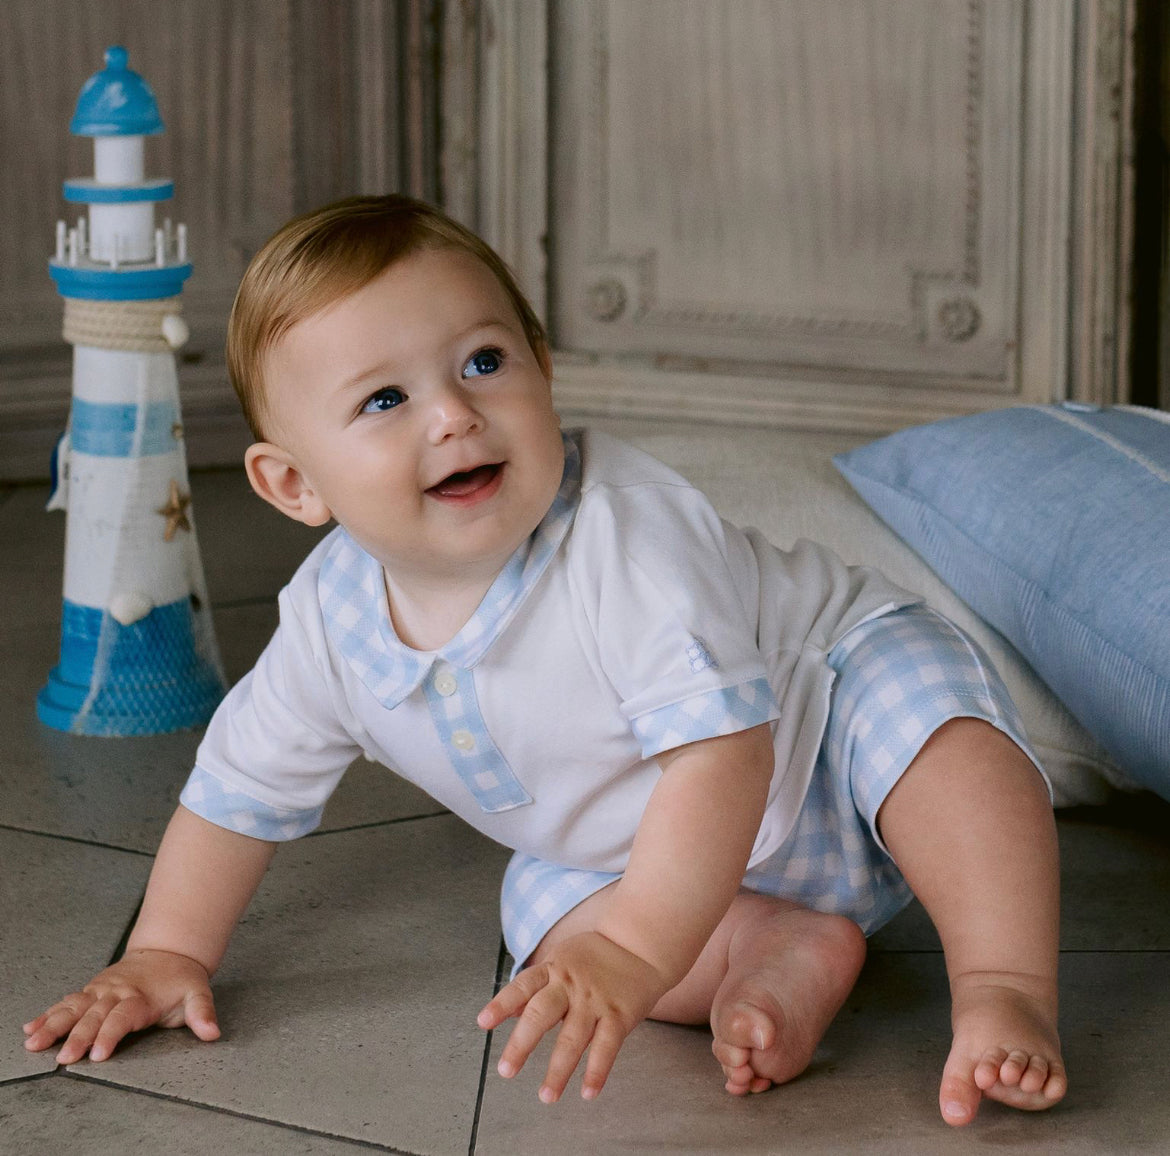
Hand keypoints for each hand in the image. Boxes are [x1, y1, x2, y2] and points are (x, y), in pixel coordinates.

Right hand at [22, 949, 219, 1063]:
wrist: (167, 950)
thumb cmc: (180, 978)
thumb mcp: (198, 992)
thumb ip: (203, 1013)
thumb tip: (213, 1032)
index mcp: (141, 998)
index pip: (123, 1018)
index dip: (111, 1034)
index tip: (98, 1053)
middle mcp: (116, 993)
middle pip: (94, 1016)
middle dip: (78, 1038)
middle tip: (64, 1058)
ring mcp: (101, 991)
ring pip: (74, 1008)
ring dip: (54, 1025)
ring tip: (34, 1042)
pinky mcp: (91, 991)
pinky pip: (67, 1002)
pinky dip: (49, 1014)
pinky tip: (32, 1028)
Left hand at [476, 930, 669, 1102]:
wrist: (639, 943)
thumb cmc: (595, 956)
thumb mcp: (560, 961)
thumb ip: (534, 987)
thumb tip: (506, 1011)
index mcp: (553, 970)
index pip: (522, 986)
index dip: (501, 1003)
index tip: (483, 1022)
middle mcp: (570, 985)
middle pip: (541, 1014)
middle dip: (522, 1044)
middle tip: (506, 1070)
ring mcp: (594, 1001)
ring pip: (573, 1038)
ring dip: (558, 1070)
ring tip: (546, 1096)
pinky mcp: (619, 1015)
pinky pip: (606, 1047)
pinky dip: (596, 1071)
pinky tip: (587, 1092)